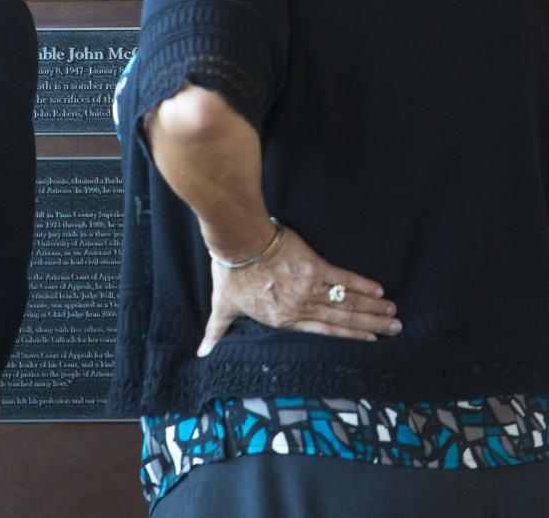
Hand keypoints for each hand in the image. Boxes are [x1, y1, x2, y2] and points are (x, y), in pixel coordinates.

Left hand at [197, 227, 401, 355]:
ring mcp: (310, 288)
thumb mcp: (223, 306)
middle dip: (371, 325)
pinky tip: (378, 290)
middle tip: (394, 329)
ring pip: (347, 301)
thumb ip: (216, 331)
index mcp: (284, 319)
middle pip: (343, 318)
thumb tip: (201, 353)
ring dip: (372, 308)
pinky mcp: (314, 266)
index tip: (370, 341)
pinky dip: (361, 284)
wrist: (238, 242)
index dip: (349, 337)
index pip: (323, 331)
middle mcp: (302, 307)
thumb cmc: (230, 273)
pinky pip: (342, 278)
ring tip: (393, 313)